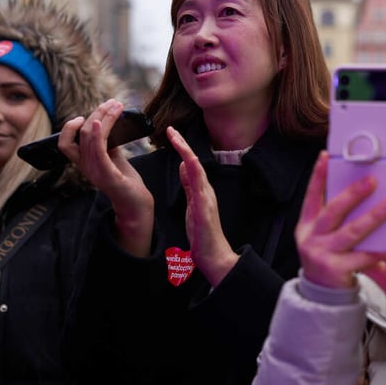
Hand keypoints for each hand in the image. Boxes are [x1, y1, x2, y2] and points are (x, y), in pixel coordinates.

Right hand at [58, 99, 153, 255]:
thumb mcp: (114, 159)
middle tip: (111, 103)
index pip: (65, 143)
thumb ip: (108, 144)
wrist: (136, 204)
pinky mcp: (107, 174)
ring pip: (89, 136)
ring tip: (116, 106)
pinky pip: (98, 150)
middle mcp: (86, 166)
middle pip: (80, 133)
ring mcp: (95, 171)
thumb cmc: (126, 182)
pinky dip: (97, 133)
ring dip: (103, 117)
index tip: (84, 116)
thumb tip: (107, 123)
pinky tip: (100, 122)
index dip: (70, 127)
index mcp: (85, 162)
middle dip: (96, 113)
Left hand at [167, 126, 237, 286]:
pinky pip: (200, 185)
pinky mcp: (204, 207)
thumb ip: (189, 186)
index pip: (191, 164)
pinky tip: (188, 161)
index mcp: (200, 190)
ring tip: (176, 137)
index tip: (171, 133)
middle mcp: (205, 190)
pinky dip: (194, 171)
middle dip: (183, 144)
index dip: (181, 148)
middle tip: (171, 128)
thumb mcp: (192, 205)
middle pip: (194, 161)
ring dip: (187, 152)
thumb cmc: (203, 234)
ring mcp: (206, 198)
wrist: (214, 256)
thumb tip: (184, 166)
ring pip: (197, 169)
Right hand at [295, 151, 385, 288]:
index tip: (327, 155)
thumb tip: (355, 188)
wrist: (322, 294)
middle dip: (354, 193)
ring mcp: (322, 254)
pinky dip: (378, 248)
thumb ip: (331, 216)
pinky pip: (362, 256)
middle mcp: (310, 238)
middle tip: (373, 180)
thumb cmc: (328, 257)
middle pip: (333, 211)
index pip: (311, 196)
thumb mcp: (321, 235)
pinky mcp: (336, 270)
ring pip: (351, 232)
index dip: (318, 175)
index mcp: (306, 225)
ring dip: (373, 216)